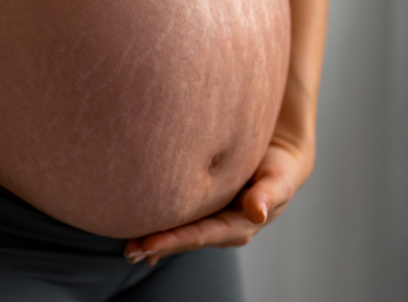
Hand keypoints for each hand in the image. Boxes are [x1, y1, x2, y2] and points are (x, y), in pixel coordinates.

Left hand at [122, 135, 314, 265]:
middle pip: (185, 240)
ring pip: (180, 233)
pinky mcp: (204, 210)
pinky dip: (161, 230)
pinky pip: (180, 222)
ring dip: (155, 242)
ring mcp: (212, 221)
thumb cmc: (278, 167)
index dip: (174, 240)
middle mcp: (222, 229)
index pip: (200, 235)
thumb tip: (256, 211)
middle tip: (128, 251)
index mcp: (239, 226)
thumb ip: (267, 194)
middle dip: (157, 246)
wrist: (278, 157)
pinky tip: (141, 238)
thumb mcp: (277, 179)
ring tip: (128, 248)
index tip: (147, 243)